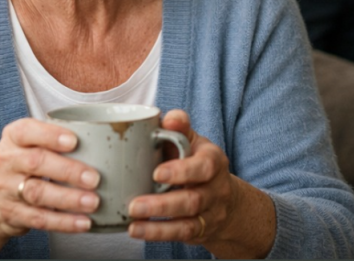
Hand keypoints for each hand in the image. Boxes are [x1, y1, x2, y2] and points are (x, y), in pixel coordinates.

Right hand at [0, 118, 101, 236]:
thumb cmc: (27, 159)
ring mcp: (7, 189)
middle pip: (36, 163)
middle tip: (94, 178)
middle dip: (68, 171)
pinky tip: (83, 222)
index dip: (51, 136)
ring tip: (93, 202)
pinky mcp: (12, 214)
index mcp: (14, 136)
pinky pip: (39, 219)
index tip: (74, 141)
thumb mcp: (34, 140)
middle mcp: (8, 161)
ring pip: (38, 193)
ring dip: (68, 199)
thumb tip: (103, 136)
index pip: (27, 131)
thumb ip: (58, 136)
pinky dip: (64, 222)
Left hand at [127, 110, 235, 245]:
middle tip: (134, 204)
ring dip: (157, 223)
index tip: (156, 173)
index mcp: (214, 159)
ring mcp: (211, 212)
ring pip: (187, 221)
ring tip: (132, 220)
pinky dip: (158, 234)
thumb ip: (179, 127)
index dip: (182, 171)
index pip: (204, 166)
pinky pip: (182, 234)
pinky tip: (137, 230)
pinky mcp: (201, 230)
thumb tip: (167, 118)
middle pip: (194, 199)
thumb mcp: (192, 140)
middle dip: (162, 204)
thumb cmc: (196, 160)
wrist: (221, 194)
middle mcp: (216, 187)